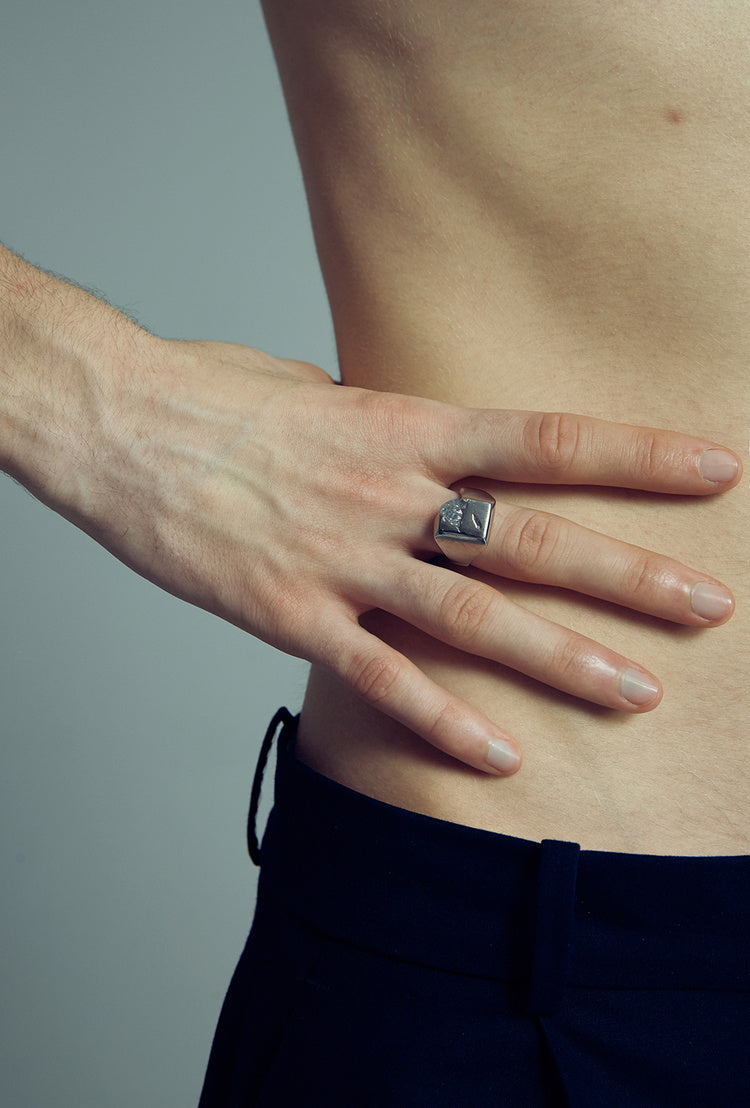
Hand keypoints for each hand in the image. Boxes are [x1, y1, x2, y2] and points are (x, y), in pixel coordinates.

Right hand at [51, 333, 737, 776]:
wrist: (121, 422)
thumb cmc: (220, 395)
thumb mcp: (326, 391)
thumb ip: (394, 431)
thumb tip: (437, 450)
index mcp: (405, 426)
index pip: (546, 440)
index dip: (638, 455)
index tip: (714, 468)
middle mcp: (389, 495)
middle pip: (534, 540)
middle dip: (630, 576)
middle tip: (712, 605)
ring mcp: (343, 558)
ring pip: (474, 617)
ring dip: (563, 658)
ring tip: (639, 691)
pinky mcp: (291, 614)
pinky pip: (381, 677)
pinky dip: (443, 719)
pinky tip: (501, 757)